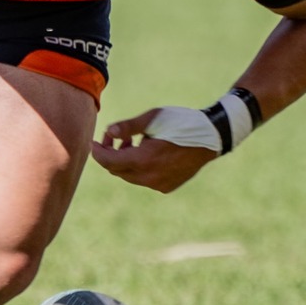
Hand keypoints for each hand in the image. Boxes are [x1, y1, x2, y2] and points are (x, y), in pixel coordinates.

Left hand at [90, 109, 216, 192]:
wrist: (212, 137)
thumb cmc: (181, 122)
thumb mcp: (153, 118)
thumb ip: (128, 126)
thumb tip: (108, 132)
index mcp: (144, 160)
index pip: (108, 161)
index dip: (97, 151)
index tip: (93, 141)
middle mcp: (150, 177)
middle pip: (116, 170)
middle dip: (110, 154)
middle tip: (115, 137)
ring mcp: (159, 184)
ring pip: (129, 176)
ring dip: (124, 160)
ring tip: (133, 141)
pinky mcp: (166, 186)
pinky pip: (143, 179)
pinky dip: (138, 167)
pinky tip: (146, 151)